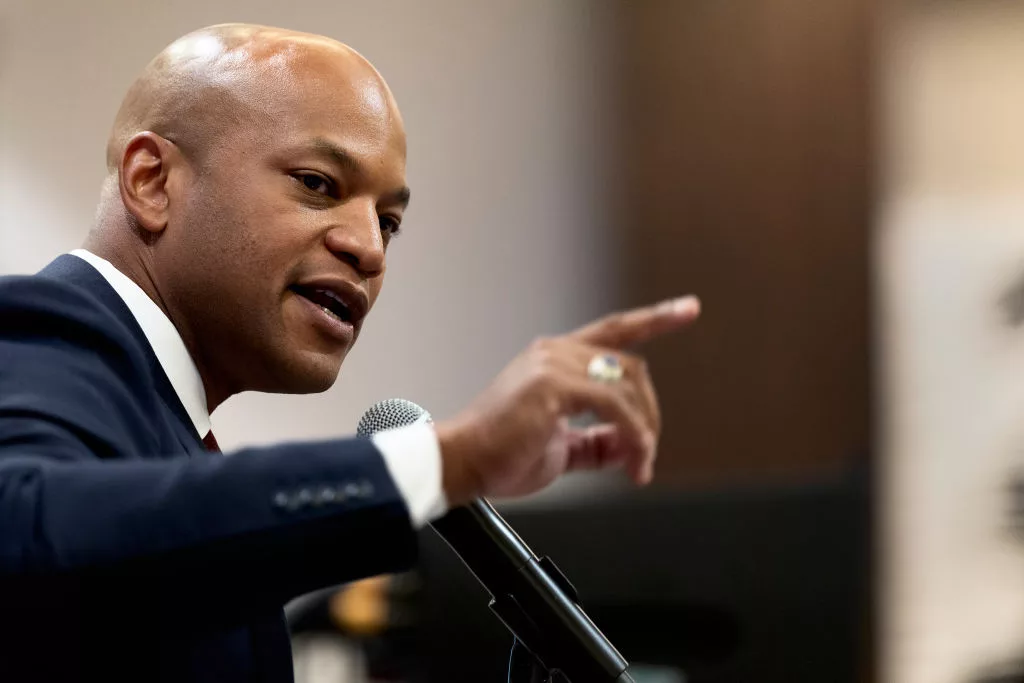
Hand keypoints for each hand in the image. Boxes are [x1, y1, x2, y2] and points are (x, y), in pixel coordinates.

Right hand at [435, 295, 700, 505]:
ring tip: (637, 466)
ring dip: (643, 431)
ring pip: (627, 384)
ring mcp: (553, 364)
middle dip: (650, 414)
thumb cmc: (501, 455)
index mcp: (554, 358)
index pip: (614, 330)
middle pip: (631, 366)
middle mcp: (555, 352)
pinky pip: (613, 405)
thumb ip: (595, 442)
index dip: (654, 319)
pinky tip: (632, 459)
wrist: (462, 463)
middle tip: (645, 456)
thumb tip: (627, 447)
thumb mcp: (562, 448)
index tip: (688, 310)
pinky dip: (631, 434)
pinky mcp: (552, 384)